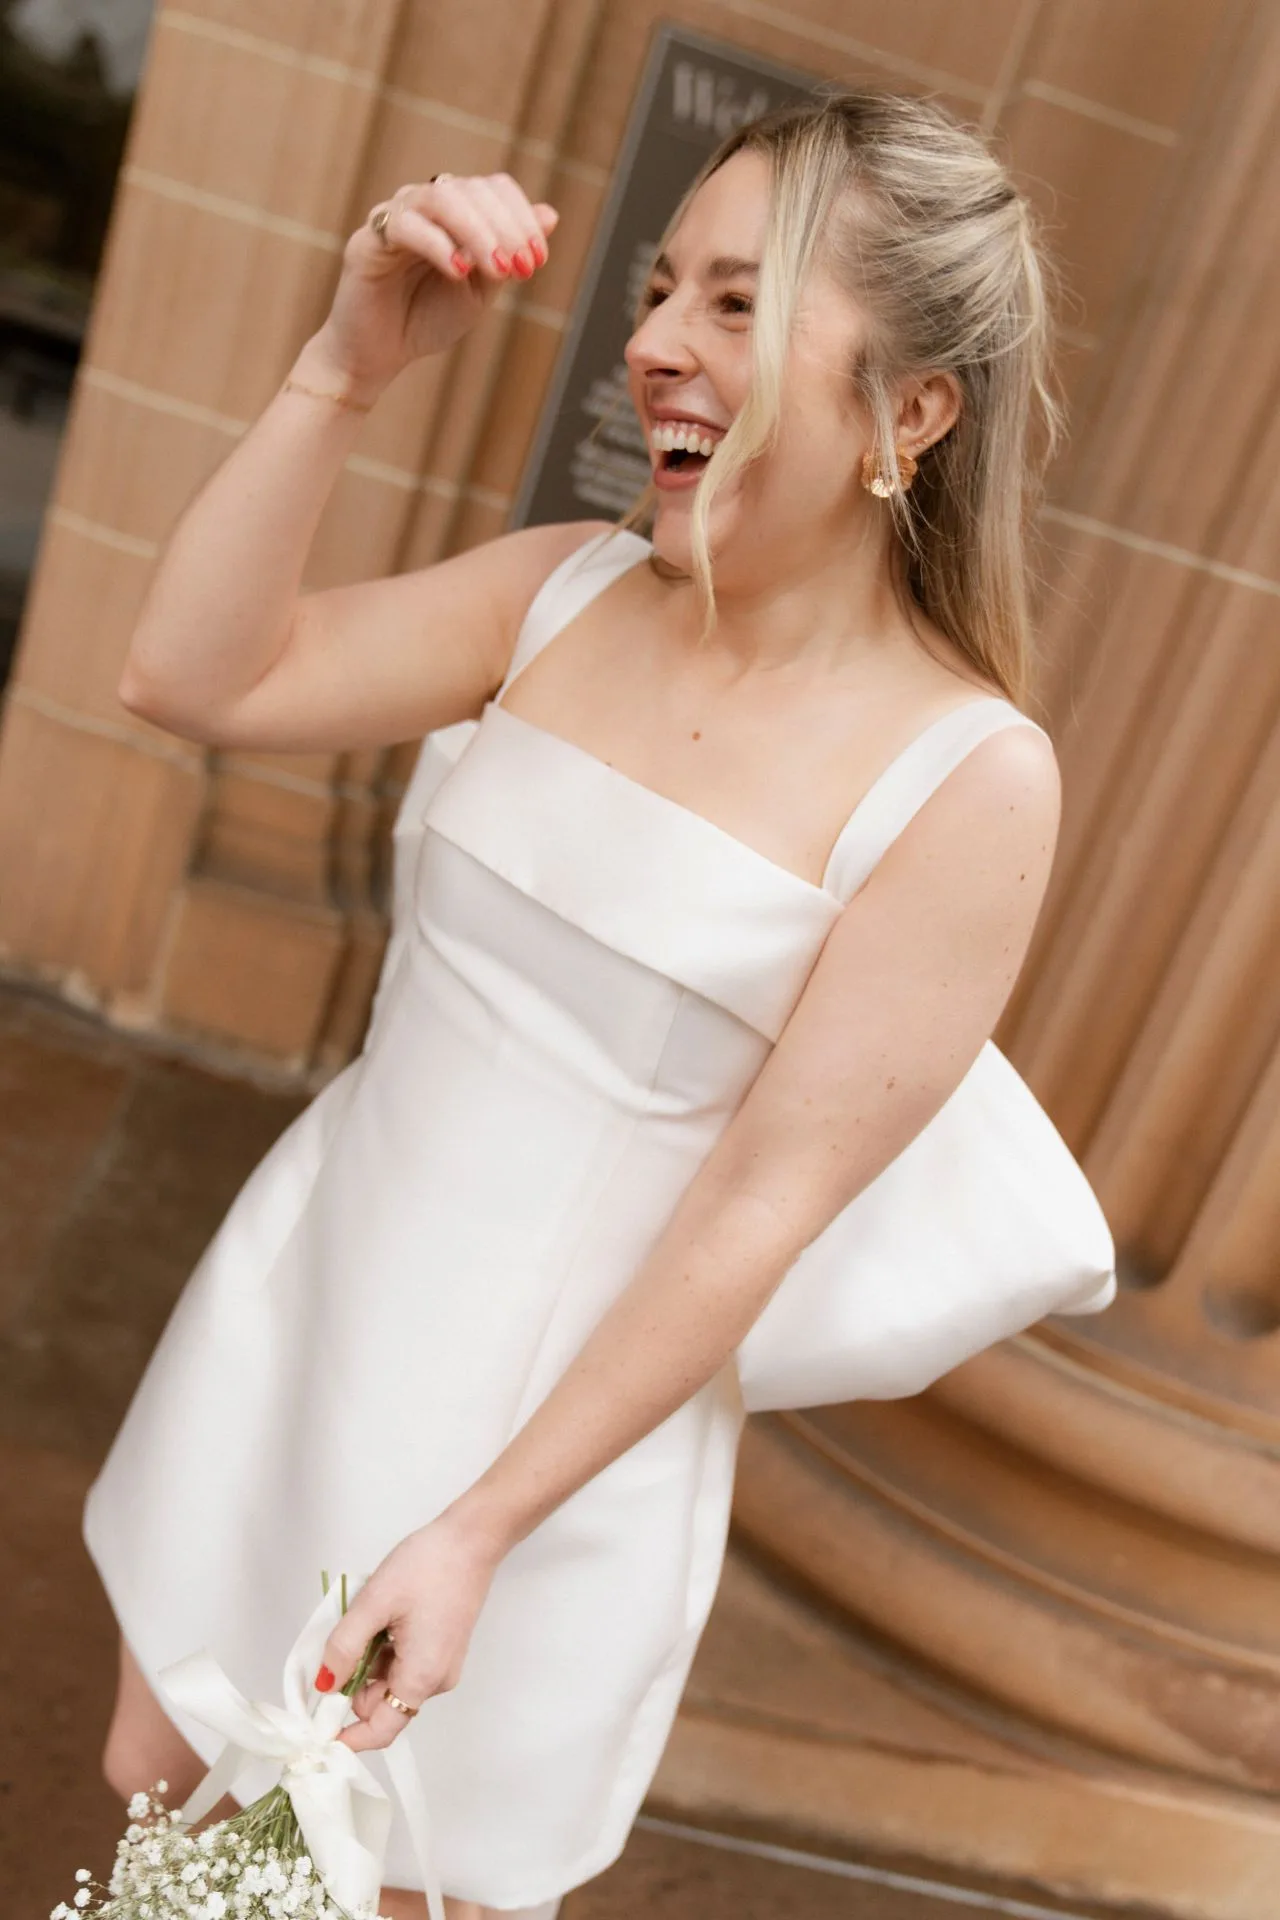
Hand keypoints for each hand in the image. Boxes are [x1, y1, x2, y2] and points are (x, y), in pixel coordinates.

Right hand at [308, 173, 558, 403]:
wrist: (381, 353)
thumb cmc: (429, 317)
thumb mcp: (482, 288)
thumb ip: (508, 252)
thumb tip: (550, 215)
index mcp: (456, 211)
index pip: (494, 187)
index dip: (521, 217)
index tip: (536, 260)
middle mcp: (425, 204)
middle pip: (471, 189)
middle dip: (505, 228)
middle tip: (521, 269)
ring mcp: (396, 216)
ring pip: (442, 198)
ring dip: (478, 233)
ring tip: (496, 270)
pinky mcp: (368, 239)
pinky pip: (406, 225)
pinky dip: (438, 245)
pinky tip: (459, 271)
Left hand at [315, 1513, 503, 1751]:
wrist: (473, 1538)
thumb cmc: (427, 1567)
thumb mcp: (375, 1602)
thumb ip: (345, 1646)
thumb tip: (324, 1685)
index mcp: (421, 1677)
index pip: (380, 1730)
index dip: (346, 1735)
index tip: (316, 1722)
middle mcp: (436, 1680)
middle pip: (383, 1703)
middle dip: (355, 1683)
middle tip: (341, 1642)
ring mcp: (443, 1664)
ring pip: (392, 1681)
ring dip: (370, 1661)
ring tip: (370, 1617)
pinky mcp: (444, 1648)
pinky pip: (406, 1665)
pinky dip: (386, 1650)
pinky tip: (386, 1616)